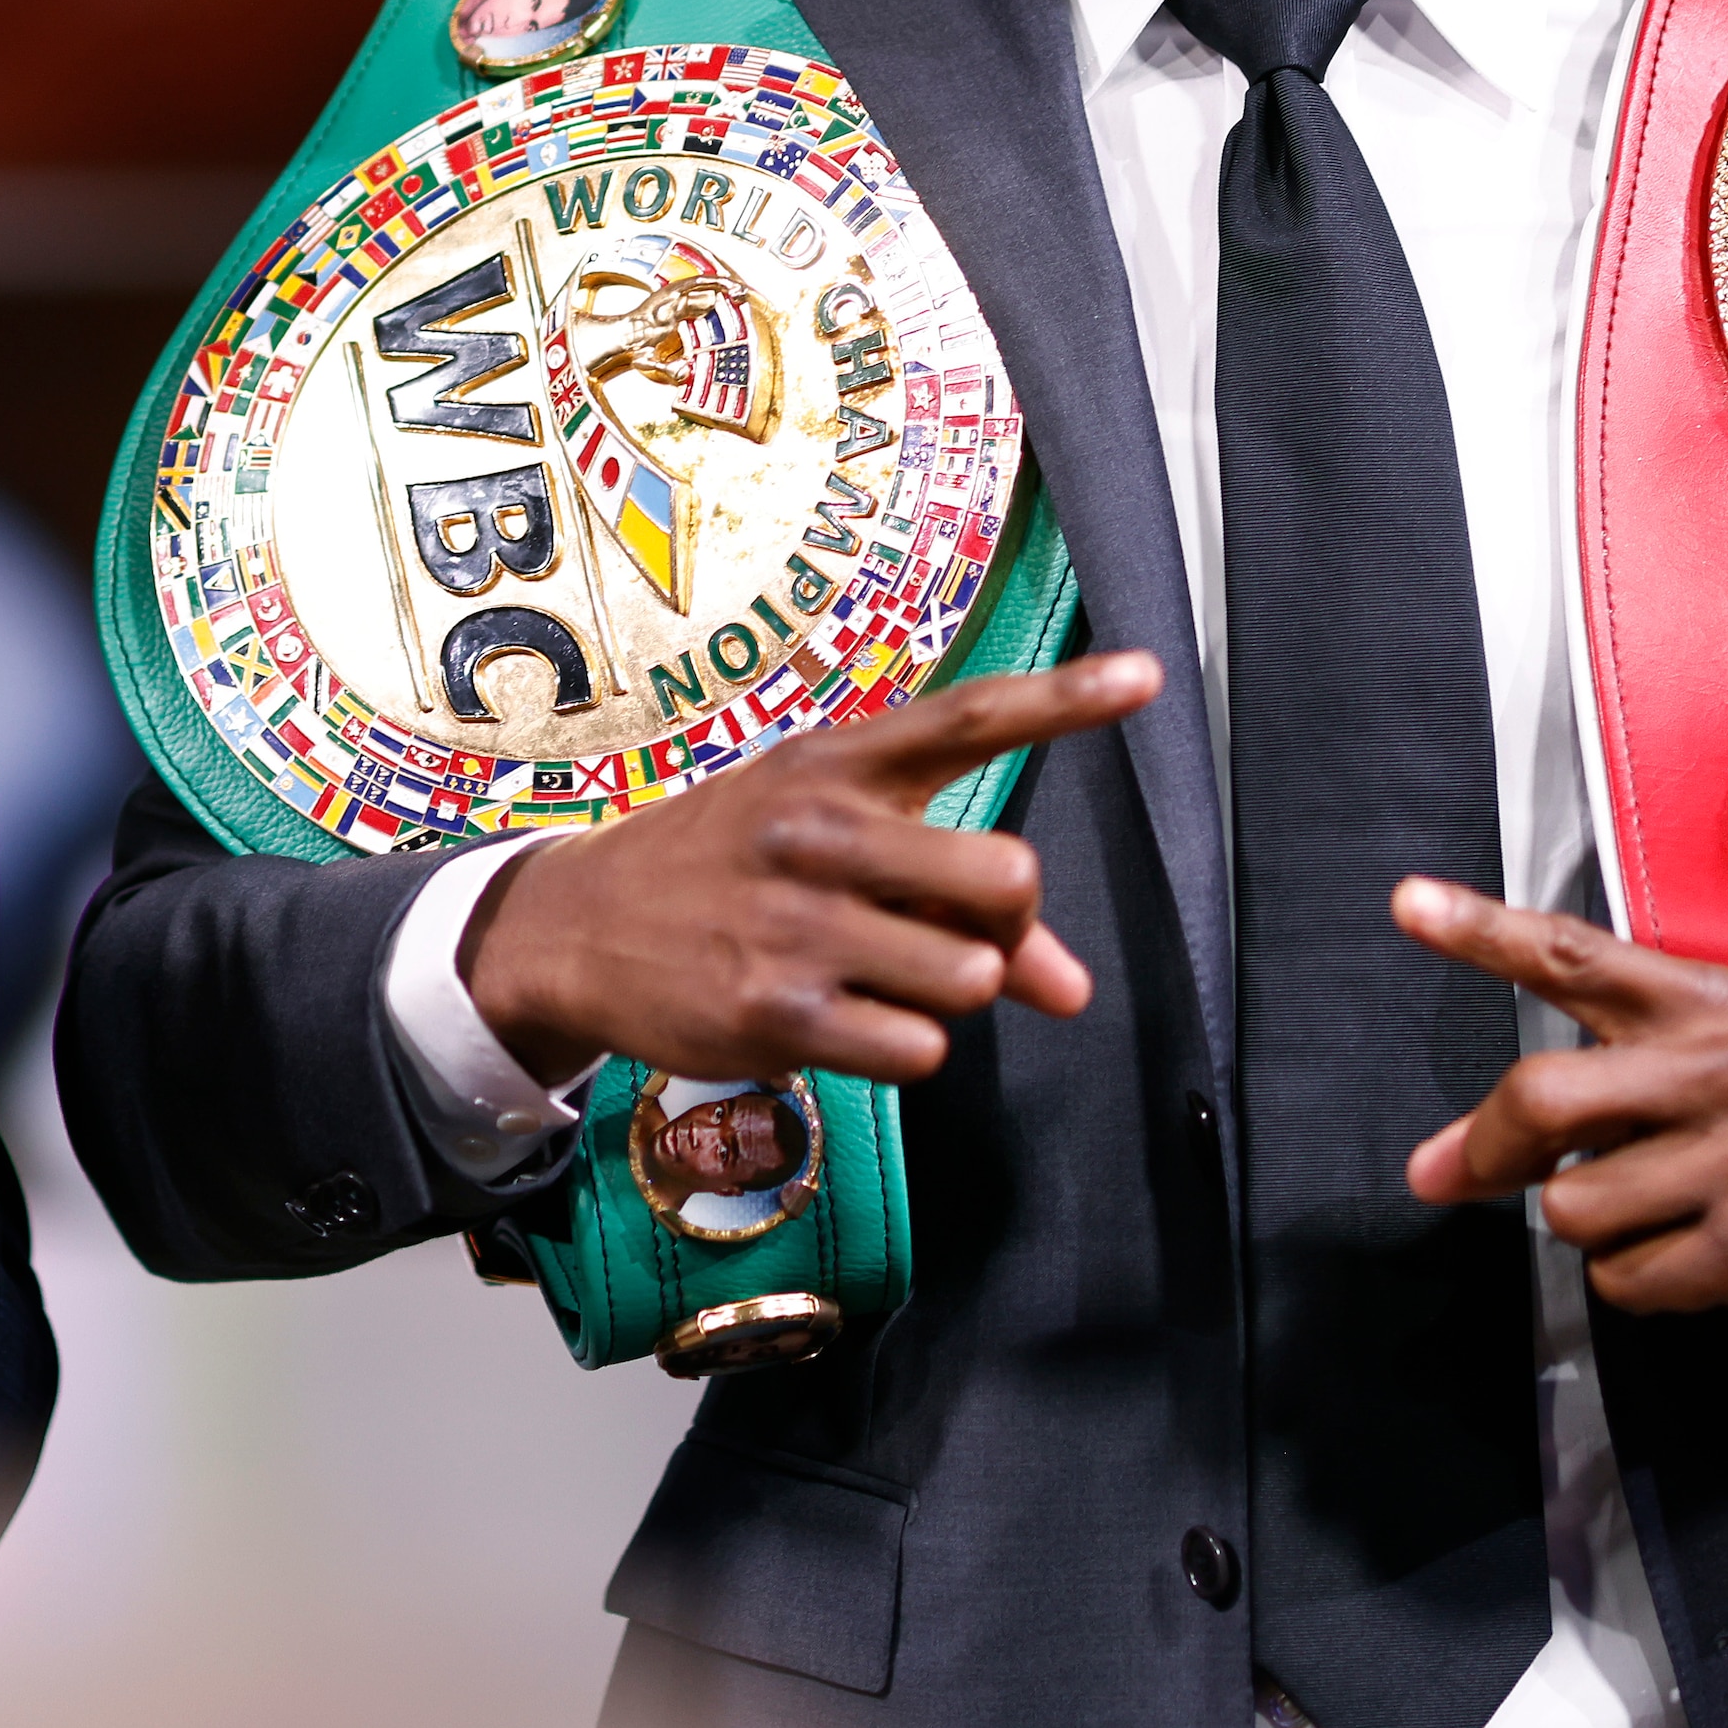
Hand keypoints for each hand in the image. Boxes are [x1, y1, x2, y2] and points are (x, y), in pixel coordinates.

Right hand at [462, 652, 1162, 1087]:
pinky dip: (905, 1050)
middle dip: (1005, 924)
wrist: (577, 928)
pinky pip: (921, 1051)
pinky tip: (842, 1021)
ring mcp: (797, 923)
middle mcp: (819, 830)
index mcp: (836, 764)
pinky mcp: (777, 1012)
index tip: (1150, 676)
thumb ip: (954, 899)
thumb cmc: (727, 870)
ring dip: (947, 995)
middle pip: (1007, 878)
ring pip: (970, 977)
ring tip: (875, 977)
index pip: (968, 717)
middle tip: (952, 933)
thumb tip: (1070, 989)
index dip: (1066, 698)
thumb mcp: (825, 844)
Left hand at [1396, 880, 1727, 1320]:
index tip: (1410, 905)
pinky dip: (1639, 1279)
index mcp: (1702, 1002)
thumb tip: (1456, 1155)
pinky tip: (1692, 1250)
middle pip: (1543, 1099)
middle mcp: (1720, 1071)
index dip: (1483, 930)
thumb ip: (1604, 1065)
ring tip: (1644, 1207)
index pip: (1576, 954)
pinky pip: (1634, 1282)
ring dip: (1585, 1223)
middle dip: (1483, 1149)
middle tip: (1454, 1172)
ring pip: (1576, 1210)